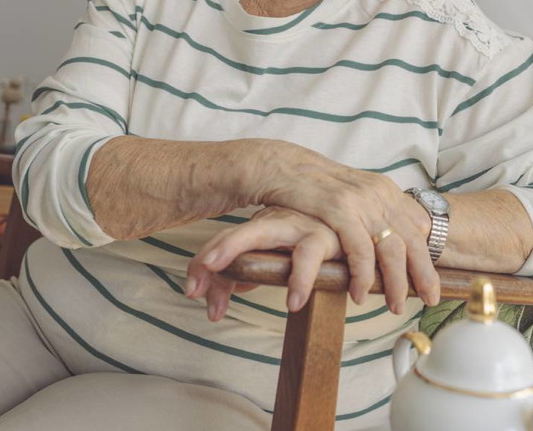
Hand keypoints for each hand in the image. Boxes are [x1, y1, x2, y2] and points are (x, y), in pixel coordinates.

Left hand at [186, 207, 343, 317]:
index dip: (204, 263)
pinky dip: (336, 278)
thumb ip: (233, 281)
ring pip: (303, 251)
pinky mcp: (334, 241)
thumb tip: (213, 307)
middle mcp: (280, 223)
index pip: (224, 241)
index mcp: (258, 226)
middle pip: (251, 232)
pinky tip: (333, 300)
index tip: (192, 290)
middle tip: (209, 266)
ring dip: (299, 277)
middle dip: (230, 247)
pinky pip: (340, 258)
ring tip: (293, 304)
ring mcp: (308, 231)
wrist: (337, 224)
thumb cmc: (293, 244)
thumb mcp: (260, 263)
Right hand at [240, 141, 440, 310]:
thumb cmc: (315, 186)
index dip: (427, 258)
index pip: (418, 227)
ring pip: (390, 248)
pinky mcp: (338, 209)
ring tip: (394, 307)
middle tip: (428, 301)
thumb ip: (375, 212)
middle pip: (412, 239)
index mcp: (385, 190)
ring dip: (395, 282)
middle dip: (423, 274)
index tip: (431, 285)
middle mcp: (378, 193)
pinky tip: (360, 294)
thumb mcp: (353, 195)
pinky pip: (359, 249)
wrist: (281, 164)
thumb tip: (396, 238)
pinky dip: (363, 275)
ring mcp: (360, 201)